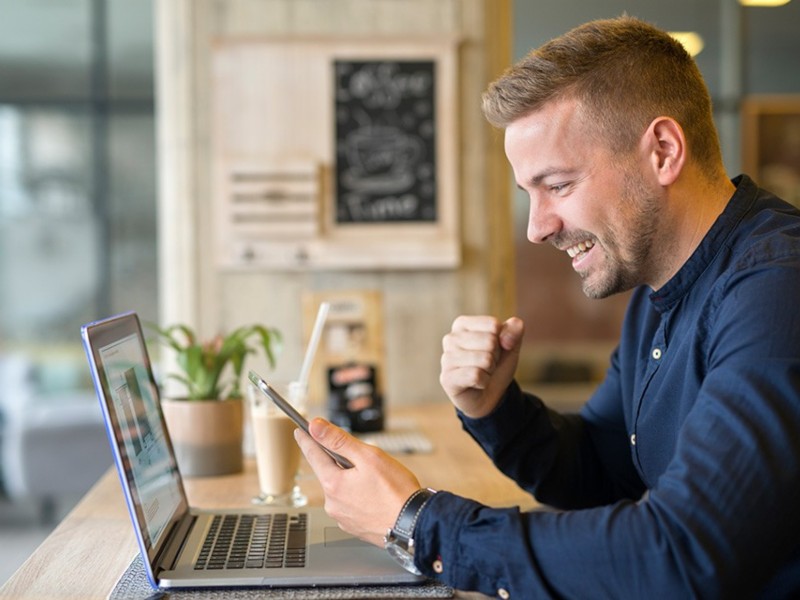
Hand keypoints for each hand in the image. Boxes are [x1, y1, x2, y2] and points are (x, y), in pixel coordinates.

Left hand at [295, 418, 420, 546]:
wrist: (415, 525)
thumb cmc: (396, 492)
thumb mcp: (368, 456)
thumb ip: (339, 440)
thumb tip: (315, 427)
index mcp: (333, 484)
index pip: (313, 455)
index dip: (307, 439)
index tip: (300, 431)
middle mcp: (332, 503)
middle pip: (329, 472)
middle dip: (340, 461)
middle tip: (361, 457)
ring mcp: (343, 517)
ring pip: (341, 489)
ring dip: (351, 480)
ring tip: (376, 480)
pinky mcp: (354, 526)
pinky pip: (350, 504)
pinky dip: (358, 496)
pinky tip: (376, 495)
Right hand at [439, 315, 523, 417]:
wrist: (489, 395)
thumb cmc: (496, 365)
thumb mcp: (510, 345)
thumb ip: (514, 329)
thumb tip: (510, 333)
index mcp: (462, 324)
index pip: (493, 325)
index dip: (501, 340)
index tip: (493, 350)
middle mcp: (450, 338)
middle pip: (490, 341)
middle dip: (495, 357)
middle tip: (487, 365)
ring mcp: (446, 358)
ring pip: (485, 359)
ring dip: (490, 370)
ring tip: (481, 373)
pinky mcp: (447, 378)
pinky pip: (476, 375)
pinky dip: (484, 382)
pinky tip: (476, 384)